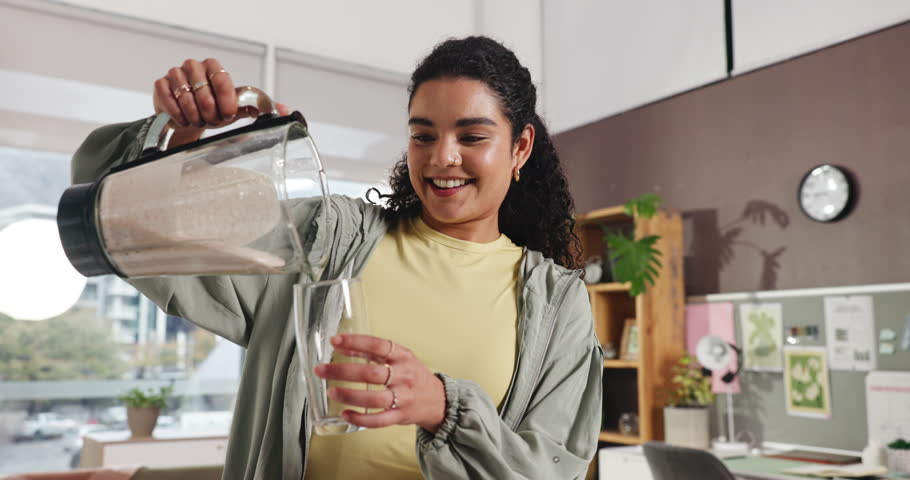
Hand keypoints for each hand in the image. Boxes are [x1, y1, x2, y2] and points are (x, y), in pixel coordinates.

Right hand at [152, 58, 289, 147]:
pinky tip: (184, 120)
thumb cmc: (216, 111)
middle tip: (213, 121)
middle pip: (204, 91)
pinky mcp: (160, 85)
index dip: (226, 101)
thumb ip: (260, 108)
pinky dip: (178, 114)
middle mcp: (194, 66)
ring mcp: (175, 74)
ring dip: (194, 115)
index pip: (223, 80)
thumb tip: (286, 110)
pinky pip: (168, 100)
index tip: (228, 115)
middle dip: (210, 112)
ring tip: (199, 121)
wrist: (190, 120)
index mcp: (215, 68)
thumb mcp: (239, 109)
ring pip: (185, 96)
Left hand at [314, 334, 446, 431]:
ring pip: (374, 398)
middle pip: (372, 373)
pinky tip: (345, 414)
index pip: (378, 346)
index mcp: (403, 356)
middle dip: (343, 371)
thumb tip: (343, 346)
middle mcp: (404, 376)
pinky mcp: (400, 416)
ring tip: (331, 392)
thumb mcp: (400, 357)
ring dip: (350, 395)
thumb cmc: (414, 375)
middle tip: (321, 370)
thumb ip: (372, 352)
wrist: (438, 400)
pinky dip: (360, 418)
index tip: (335, 341)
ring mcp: (403, 397)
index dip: (355, 342)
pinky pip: (378, 420)